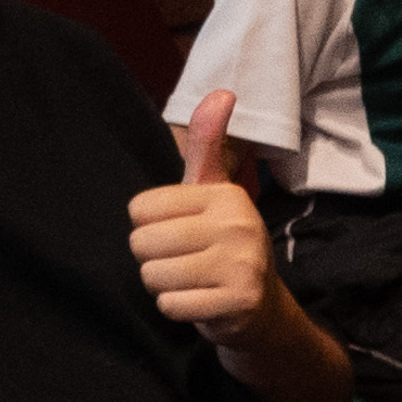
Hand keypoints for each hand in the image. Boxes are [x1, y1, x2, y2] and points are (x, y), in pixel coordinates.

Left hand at [130, 88, 276, 335]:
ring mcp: (242, 265)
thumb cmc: (224, 245)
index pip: (140, 209)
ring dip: (165, 286)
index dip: (151, 226)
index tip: (182, 232)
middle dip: (154, 259)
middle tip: (186, 262)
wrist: (261, 308)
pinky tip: (201, 301)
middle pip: (143, 243)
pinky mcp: (238, 302)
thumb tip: (222, 92)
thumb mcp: (212, 194)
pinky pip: (170, 305)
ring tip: (192, 282)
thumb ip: (207, 145)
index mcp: (226, 195)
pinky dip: (177, 308)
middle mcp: (238, 225)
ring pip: (154, 276)